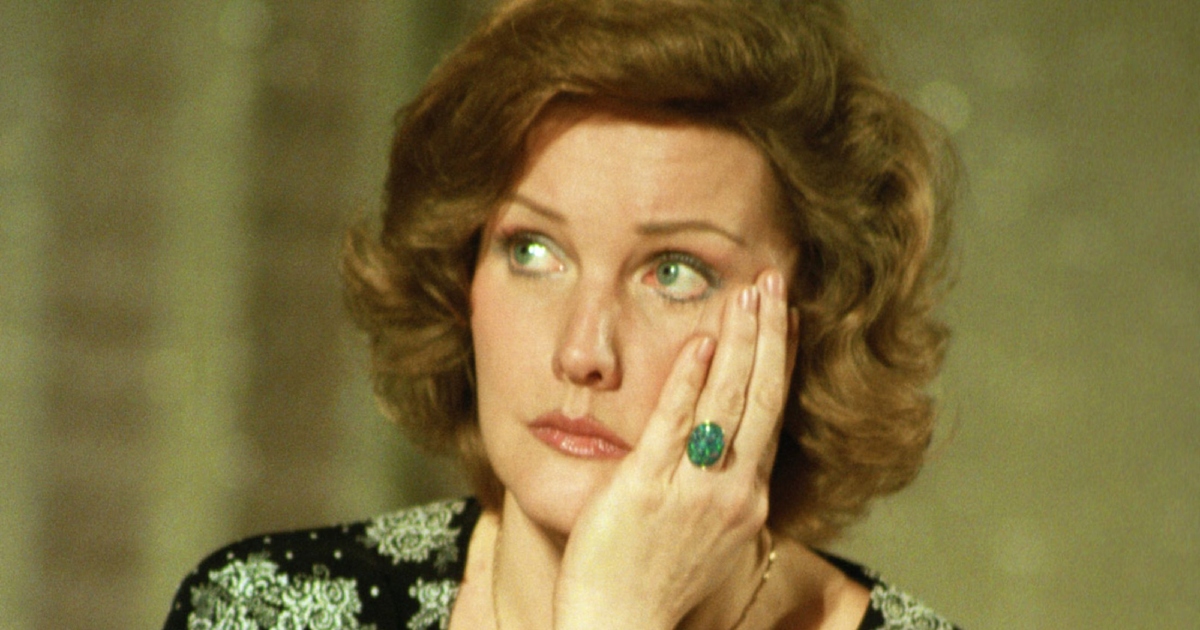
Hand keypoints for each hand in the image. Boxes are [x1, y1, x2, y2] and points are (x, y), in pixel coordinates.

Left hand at [554, 269, 793, 629]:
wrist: (622, 627)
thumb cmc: (656, 584)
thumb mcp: (707, 535)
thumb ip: (718, 488)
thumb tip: (721, 447)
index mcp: (746, 499)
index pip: (770, 414)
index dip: (781, 361)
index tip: (787, 318)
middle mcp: (732, 491)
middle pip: (760, 397)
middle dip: (770, 334)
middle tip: (775, 282)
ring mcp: (692, 489)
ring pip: (726, 402)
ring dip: (741, 342)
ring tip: (750, 293)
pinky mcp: (647, 488)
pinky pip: (673, 425)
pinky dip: (689, 380)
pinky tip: (700, 341)